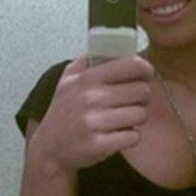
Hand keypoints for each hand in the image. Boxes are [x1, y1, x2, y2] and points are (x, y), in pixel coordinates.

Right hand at [28, 55, 153, 173]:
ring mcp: (95, 122)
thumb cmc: (64, 112)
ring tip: (123, 119)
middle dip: (143, 98)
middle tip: (132, 102)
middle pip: (142, 91)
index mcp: (88, 78)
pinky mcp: (100, 145)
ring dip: (136, 118)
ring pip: (141, 114)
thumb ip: (87, 61)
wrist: (49, 150)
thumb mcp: (68, 80)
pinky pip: (134, 137)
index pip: (132, 65)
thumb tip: (110, 46)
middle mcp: (92, 98)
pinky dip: (130, 137)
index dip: (146, 70)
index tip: (146, 76)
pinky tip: (118, 135)